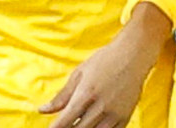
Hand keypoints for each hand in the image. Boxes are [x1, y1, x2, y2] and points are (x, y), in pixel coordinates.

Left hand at [39, 4, 170, 127]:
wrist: (134, 55)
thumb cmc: (105, 60)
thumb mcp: (79, 73)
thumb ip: (61, 96)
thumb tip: (42, 110)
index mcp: (86, 93)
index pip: (65, 120)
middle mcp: (101, 106)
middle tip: (64, 125)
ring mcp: (114, 113)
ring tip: (78, 125)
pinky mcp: (125, 117)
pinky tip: (93, 125)